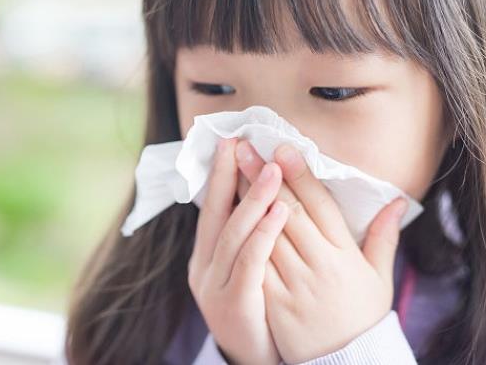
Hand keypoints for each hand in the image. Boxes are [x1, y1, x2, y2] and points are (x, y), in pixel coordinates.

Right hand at [187, 137, 288, 364]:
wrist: (256, 358)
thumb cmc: (258, 305)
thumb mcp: (246, 269)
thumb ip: (251, 234)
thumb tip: (265, 195)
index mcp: (208, 255)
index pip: (213, 208)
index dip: (220, 175)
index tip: (231, 142)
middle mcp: (205, 266)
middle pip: (215, 213)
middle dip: (226, 175)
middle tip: (239, 142)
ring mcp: (215, 285)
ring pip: (233, 233)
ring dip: (252, 198)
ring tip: (271, 169)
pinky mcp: (234, 302)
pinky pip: (250, 262)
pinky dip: (264, 233)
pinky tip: (280, 211)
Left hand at [234, 139, 408, 363]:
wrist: (346, 363)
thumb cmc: (362, 316)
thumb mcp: (380, 277)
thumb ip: (384, 236)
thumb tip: (397, 201)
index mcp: (345, 255)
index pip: (320, 205)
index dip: (300, 175)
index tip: (282, 148)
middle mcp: (319, 265)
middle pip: (288, 212)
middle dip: (264, 177)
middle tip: (244, 147)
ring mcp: (295, 284)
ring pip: (267, 233)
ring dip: (247, 199)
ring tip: (230, 170)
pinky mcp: (275, 301)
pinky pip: (256, 265)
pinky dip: (243, 238)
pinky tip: (227, 214)